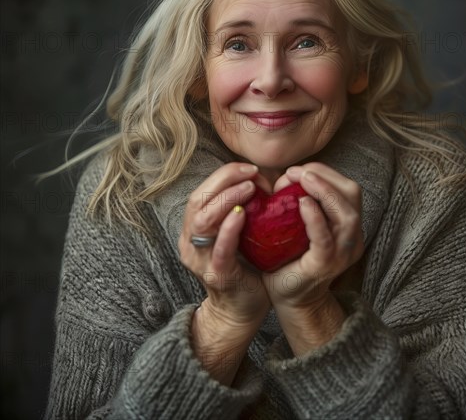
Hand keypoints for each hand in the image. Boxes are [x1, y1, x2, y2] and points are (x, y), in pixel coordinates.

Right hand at [178, 162, 271, 383]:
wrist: (241, 310)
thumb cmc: (244, 266)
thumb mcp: (238, 232)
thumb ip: (241, 207)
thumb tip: (260, 178)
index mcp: (194, 228)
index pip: (202, 191)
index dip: (224, 175)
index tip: (250, 169)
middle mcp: (190, 241)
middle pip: (198, 200)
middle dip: (224, 180)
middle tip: (251, 172)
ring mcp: (200, 259)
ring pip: (203, 220)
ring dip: (226, 198)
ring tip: (249, 188)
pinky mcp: (217, 274)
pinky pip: (220, 248)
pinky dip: (229, 228)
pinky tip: (242, 214)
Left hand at [263, 163, 364, 353]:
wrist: (288, 298)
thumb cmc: (290, 257)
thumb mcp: (298, 224)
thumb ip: (296, 200)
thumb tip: (285, 177)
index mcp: (348, 225)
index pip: (347, 188)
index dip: (325, 173)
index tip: (299, 170)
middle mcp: (351, 237)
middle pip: (352, 194)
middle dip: (325, 176)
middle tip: (297, 172)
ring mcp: (342, 253)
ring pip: (346, 215)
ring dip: (324, 191)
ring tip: (302, 179)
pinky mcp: (325, 265)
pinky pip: (325, 238)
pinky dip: (315, 218)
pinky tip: (302, 203)